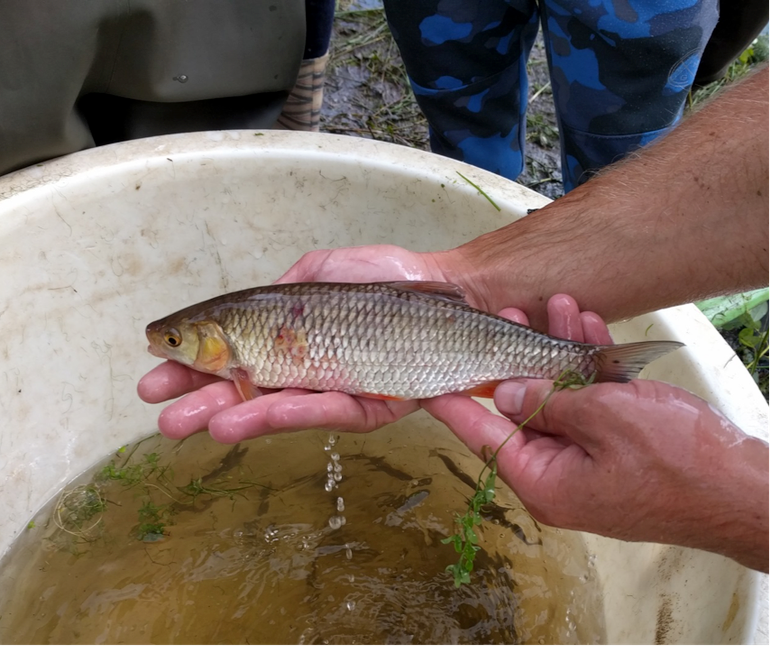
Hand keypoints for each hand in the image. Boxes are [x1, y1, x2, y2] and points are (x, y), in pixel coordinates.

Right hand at [138, 245, 452, 442]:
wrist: (449, 292)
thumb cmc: (388, 278)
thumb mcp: (322, 270)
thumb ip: (285, 289)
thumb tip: (253, 307)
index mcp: (293, 333)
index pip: (234, 350)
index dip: (195, 358)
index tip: (155, 360)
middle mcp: (309, 365)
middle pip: (247, 387)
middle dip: (199, 398)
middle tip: (157, 409)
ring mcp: (336, 389)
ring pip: (276, 407)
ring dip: (227, 415)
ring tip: (183, 424)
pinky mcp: (369, 407)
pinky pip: (323, 412)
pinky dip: (281, 414)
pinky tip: (238, 420)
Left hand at [423, 300, 769, 571]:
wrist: (744, 488)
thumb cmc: (677, 463)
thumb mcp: (604, 420)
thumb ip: (547, 402)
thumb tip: (503, 392)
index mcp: (542, 480)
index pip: (481, 435)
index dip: (451, 401)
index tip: (423, 378)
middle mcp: (557, 472)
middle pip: (519, 408)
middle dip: (516, 357)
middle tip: (505, 315)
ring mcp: (586, 457)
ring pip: (558, 395)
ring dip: (558, 349)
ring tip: (557, 305)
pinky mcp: (614, 442)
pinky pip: (590, 400)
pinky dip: (588, 364)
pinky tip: (586, 325)